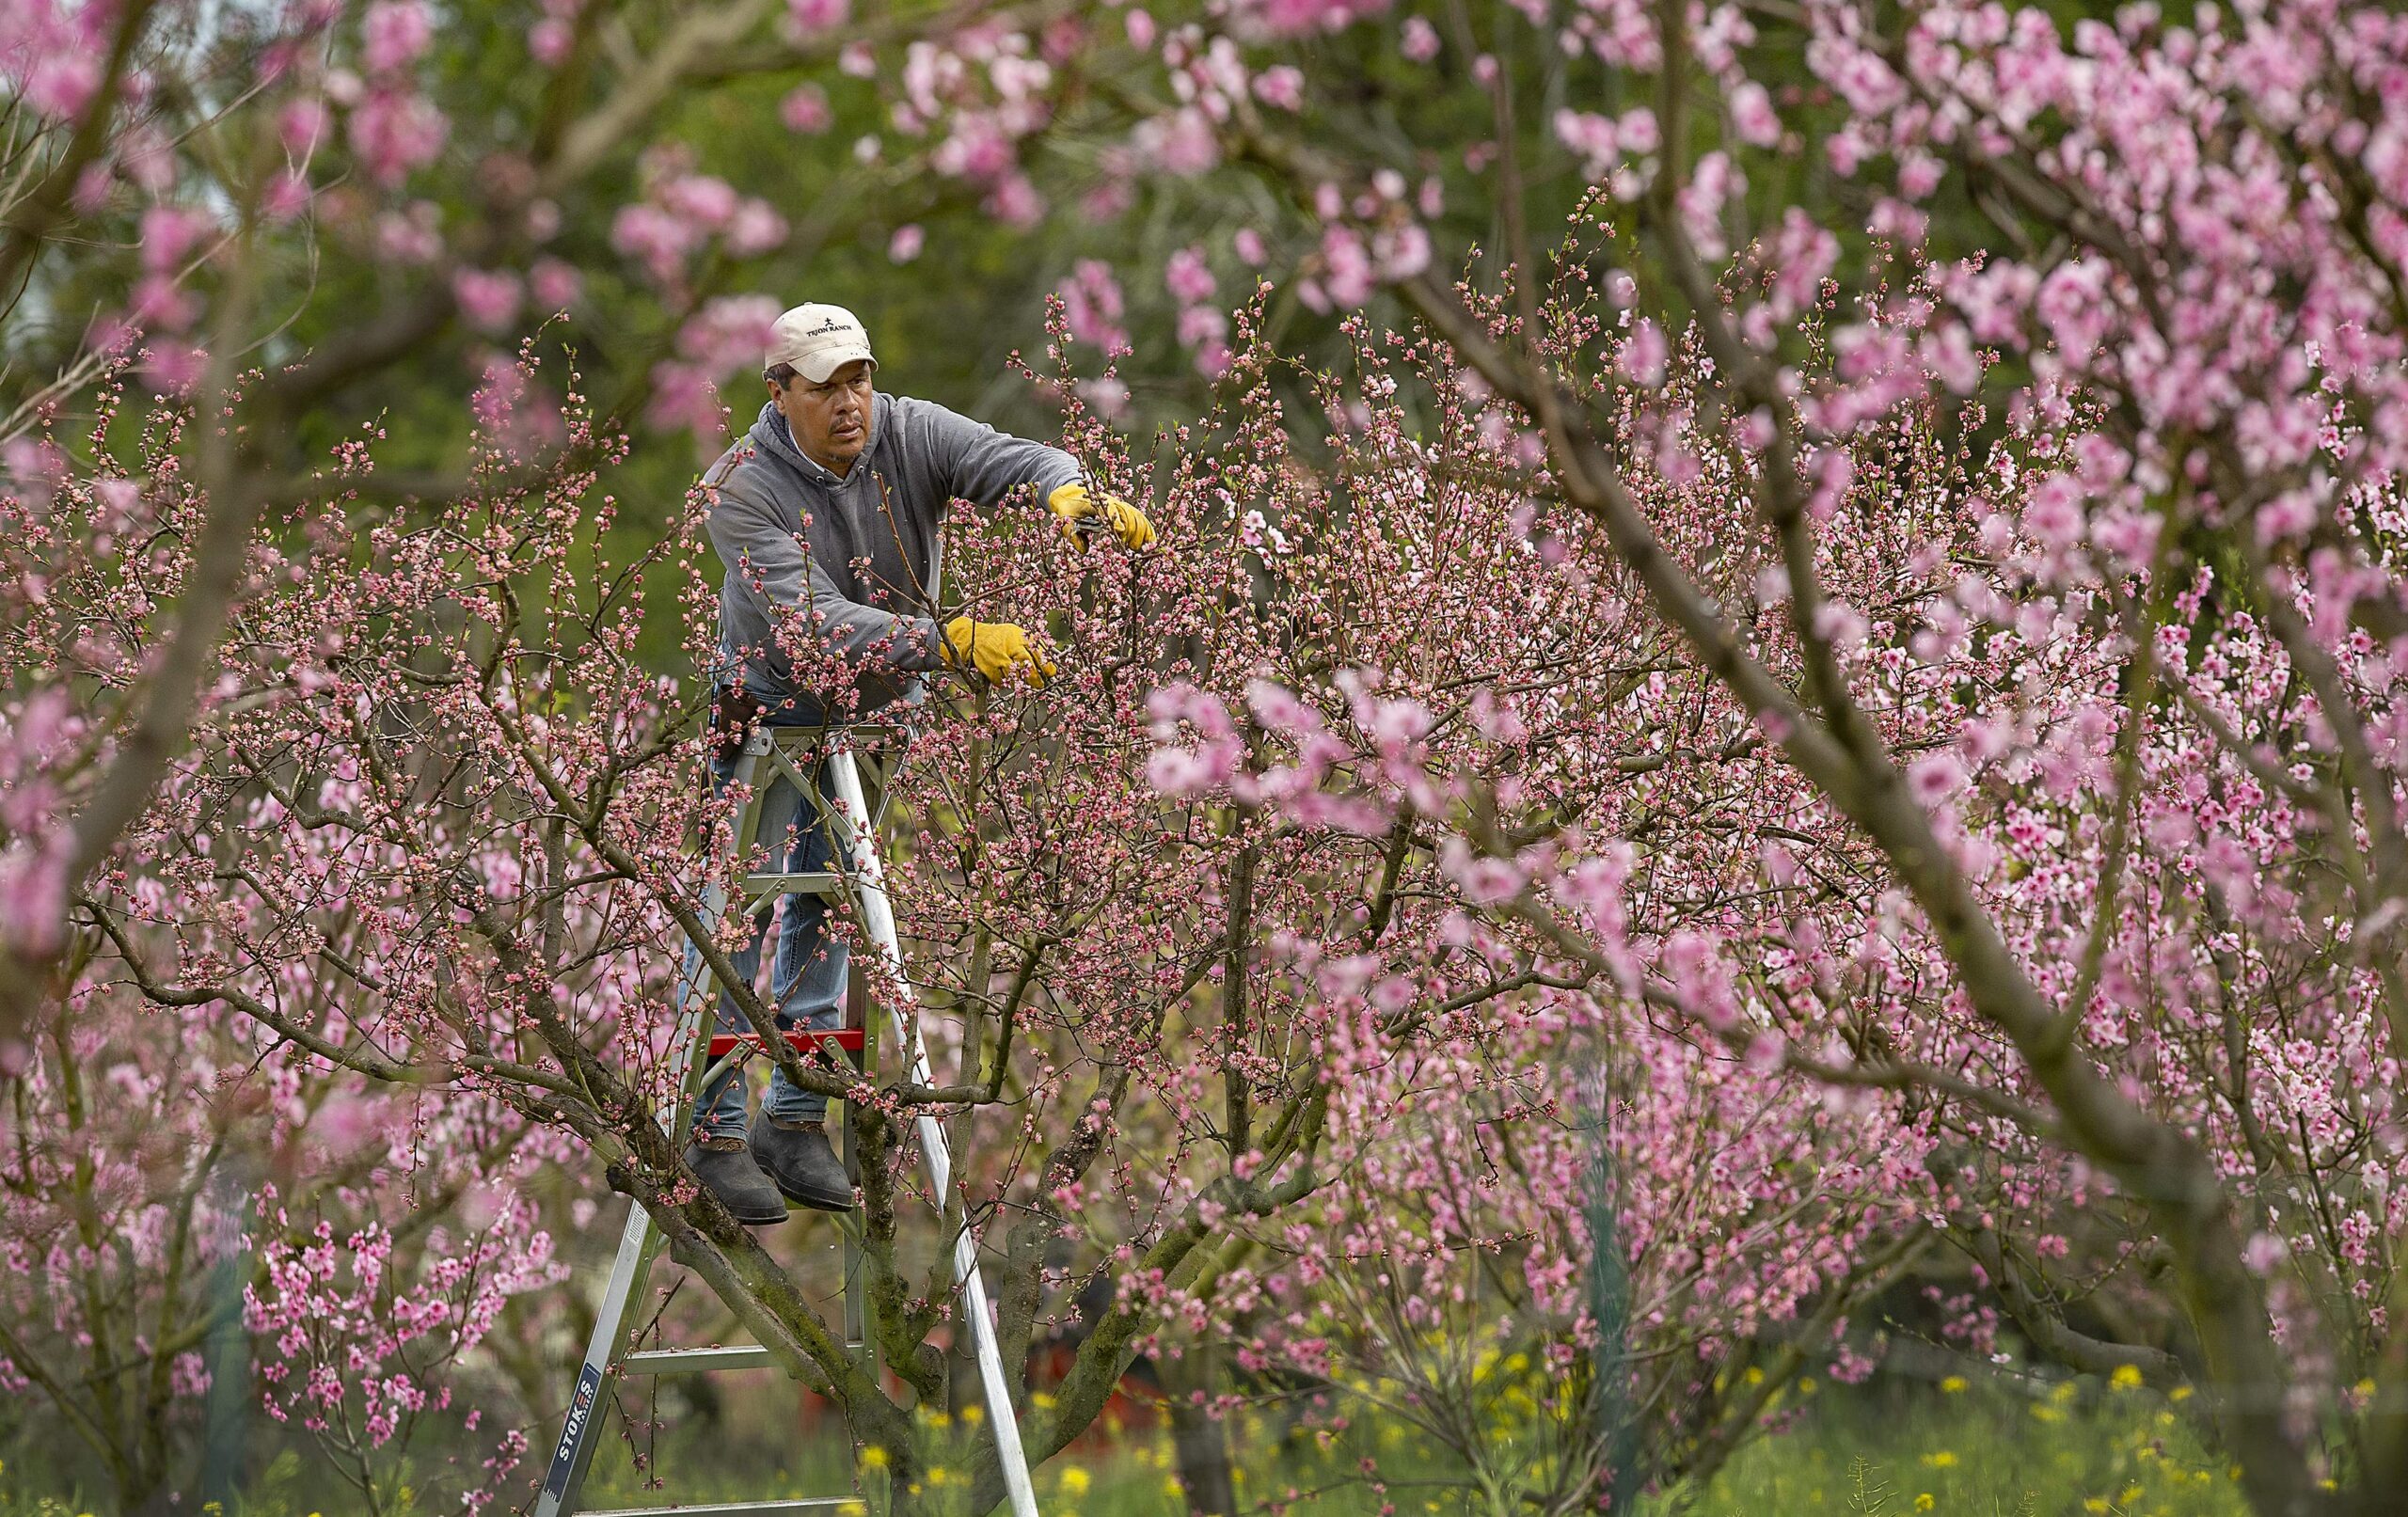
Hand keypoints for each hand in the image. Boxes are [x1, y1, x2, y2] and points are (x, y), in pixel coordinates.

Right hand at [940, 616, 1055, 685]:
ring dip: (1020, 682)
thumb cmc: (999, 636)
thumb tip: (1050, 665)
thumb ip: (1032, 646)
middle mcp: (1008, 646)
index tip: (1050, 672)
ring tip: (1022, 683)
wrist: (973, 635)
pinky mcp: (988, 667)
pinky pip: (1001, 681)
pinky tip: (1006, 679)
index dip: (1045, 665)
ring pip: (1014, 676)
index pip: (1036, 652)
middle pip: (1026, 665)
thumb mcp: (1016, 634)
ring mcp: (997, 657)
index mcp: (1018, 636)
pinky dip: (1005, 683)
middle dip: (1035, 678)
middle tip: (1039, 684)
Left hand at [1047, 481, 1155, 550]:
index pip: (1110, 509)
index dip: (1116, 521)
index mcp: (1095, 501)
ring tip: (1138, 547)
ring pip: (1136, 516)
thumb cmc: (1067, 509)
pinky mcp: (1123, 511)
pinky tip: (1152, 541)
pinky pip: (1140, 518)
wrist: (1070, 495)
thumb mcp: (1065, 521)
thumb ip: (1073, 535)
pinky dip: (1147, 529)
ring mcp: (1118, 505)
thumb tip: (1085, 551)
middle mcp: (1110, 502)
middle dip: (1130, 531)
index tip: (1120, 533)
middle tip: (1129, 547)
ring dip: (1140, 532)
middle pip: (1127, 514)